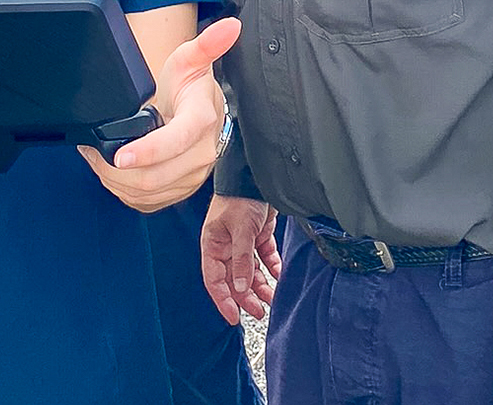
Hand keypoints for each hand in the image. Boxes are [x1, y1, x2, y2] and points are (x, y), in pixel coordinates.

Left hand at [80, 16, 239, 211]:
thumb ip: (206, 44)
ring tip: (98, 156)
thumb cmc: (189, 87)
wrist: (202, 114)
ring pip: (147, 192)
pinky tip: (113, 170)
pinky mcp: (180, 191)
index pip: (175, 142)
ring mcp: (191, 178)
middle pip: (155, 175)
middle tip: (93, 148)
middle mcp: (201, 155)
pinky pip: (146, 202)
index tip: (120, 154)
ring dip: (115, 179)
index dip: (147, 152)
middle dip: (116, 167)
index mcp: (201, 121)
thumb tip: (231, 25)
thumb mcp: (191, 60)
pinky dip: (122, 189)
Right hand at [202, 194, 280, 322]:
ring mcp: (242, 241)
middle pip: (234, 279)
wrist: (257, 175)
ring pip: (250, 271)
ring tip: (273, 298)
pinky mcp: (258, 235)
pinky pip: (264, 258)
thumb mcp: (240, 230)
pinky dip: (271, 268)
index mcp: (213, 244)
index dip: (223, 300)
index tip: (234, 317)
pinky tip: (279, 276)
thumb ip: (241, 259)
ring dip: (261, 285)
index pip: (214, 279)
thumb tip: (240, 288)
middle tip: (260, 311)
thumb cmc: (240, 198)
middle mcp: (225, 246)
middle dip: (246, 296)